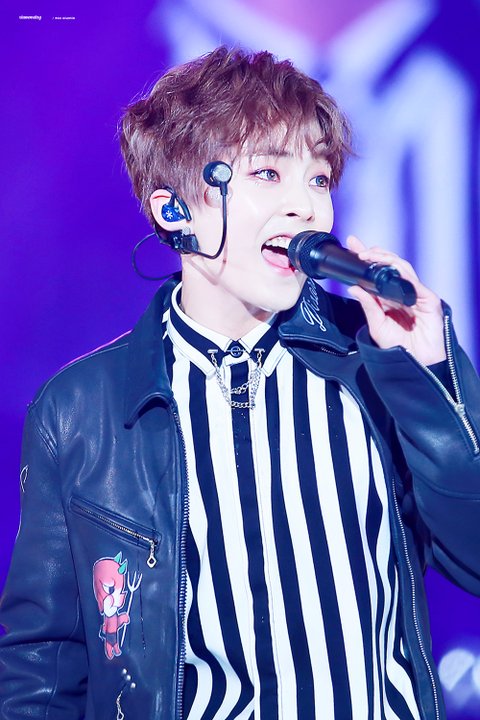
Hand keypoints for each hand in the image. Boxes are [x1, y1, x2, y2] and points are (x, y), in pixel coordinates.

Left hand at [346, 235, 445, 365]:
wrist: (416, 365)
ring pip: (401, 268)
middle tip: (357, 249)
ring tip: (368, 257)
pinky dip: (400, 274)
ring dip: (385, 259)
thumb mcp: (376, 325)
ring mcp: (415, 294)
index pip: (376, 273)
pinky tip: (387, 271)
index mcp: (388, 297)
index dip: (366, 258)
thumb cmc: (399, 348)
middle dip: (374, 253)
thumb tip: (353, 287)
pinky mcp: (427, 299)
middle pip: (389, 266)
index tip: (351, 245)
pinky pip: (413, 282)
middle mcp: (401, 293)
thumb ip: (368, 306)